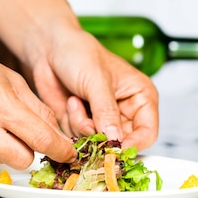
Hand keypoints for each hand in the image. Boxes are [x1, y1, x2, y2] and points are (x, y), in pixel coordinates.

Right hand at [0, 19, 75, 168]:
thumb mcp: (9, 77)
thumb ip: (35, 106)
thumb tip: (54, 129)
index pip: (40, 138)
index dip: (60, 148)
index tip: (68, 152)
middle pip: (25, 158)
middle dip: (32, 148)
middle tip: (26, 131)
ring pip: (3, 160)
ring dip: (7, 146)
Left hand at [26, 26, 158, 150]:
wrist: (50, 48)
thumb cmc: (79, 53)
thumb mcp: (97, 80)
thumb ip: (107, 112)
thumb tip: (115, 141)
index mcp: (140, 95)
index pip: (147, 133)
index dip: (132, 145)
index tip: (111, 148)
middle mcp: (125, 111)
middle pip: (122, 144)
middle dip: (101, 137)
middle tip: (87, 121)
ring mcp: (104, 119)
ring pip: (99, 145)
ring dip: (83, 127)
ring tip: (76, 101)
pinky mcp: (84, 124)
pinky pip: (81, 141)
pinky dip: (72, 125)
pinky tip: (70, 103)